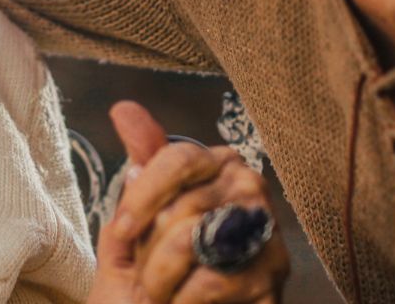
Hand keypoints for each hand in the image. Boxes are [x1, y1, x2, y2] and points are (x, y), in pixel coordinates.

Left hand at [90, 101, 288, 303]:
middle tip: (144, 278)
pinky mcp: (272, 279)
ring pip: (197, 241)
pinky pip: (214, 281)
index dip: (143, 197)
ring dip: (162, 278)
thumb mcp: (132, 226)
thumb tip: (125, 110)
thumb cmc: (149, 281)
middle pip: (185, 205)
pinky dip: (184, 300)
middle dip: (150, 252)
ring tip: (159, 294)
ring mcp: (268, 235)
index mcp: (216, 167)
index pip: (179, 158)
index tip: (122, 232)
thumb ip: (137, 172)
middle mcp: (250, 191)